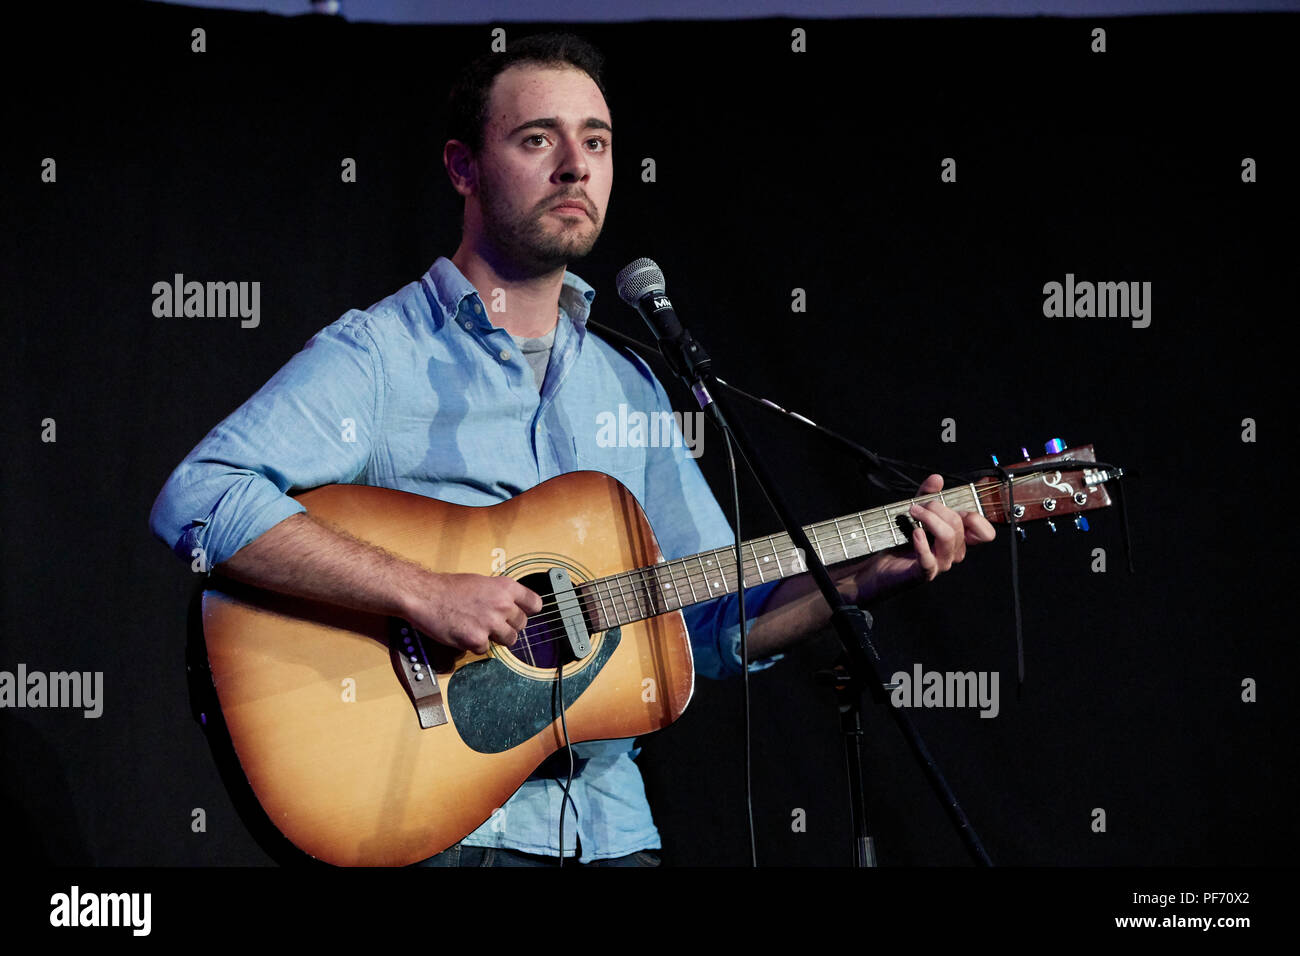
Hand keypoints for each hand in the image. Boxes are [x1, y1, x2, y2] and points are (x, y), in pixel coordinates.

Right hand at [403, 572, 542, 654]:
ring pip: (509, 640)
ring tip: (479, 628)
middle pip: (521, 625)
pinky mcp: (477, 640)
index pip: (535, 604)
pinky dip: (476, 645)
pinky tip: (464, 633)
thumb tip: (512, 607)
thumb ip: (500, 595)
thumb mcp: (482, 582)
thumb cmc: (448, 588)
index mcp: (506, 587)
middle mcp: (502, 605)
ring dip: (496, 638)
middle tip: (491, 622)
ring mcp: (491, 623)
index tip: (522, 614)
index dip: (528, 611)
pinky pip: (486, 649)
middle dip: (508, 626)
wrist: (424, 595)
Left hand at [851, 474, 995, 600]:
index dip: (976, 518)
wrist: (883, 566)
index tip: (953, 507)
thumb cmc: (902, 540)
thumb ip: (928, 495)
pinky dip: (922, 544)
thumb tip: (937, 478)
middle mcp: (953, 552)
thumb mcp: (916, 512)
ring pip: (948, 537)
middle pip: (959, 525)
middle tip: (918, 506)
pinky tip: (915, 533)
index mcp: (958, 538)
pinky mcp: (924, 572)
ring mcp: (940, 564)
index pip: (985, 533)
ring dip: (929, 519)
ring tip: (913, 512)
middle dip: (938, 508)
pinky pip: (929, 559)